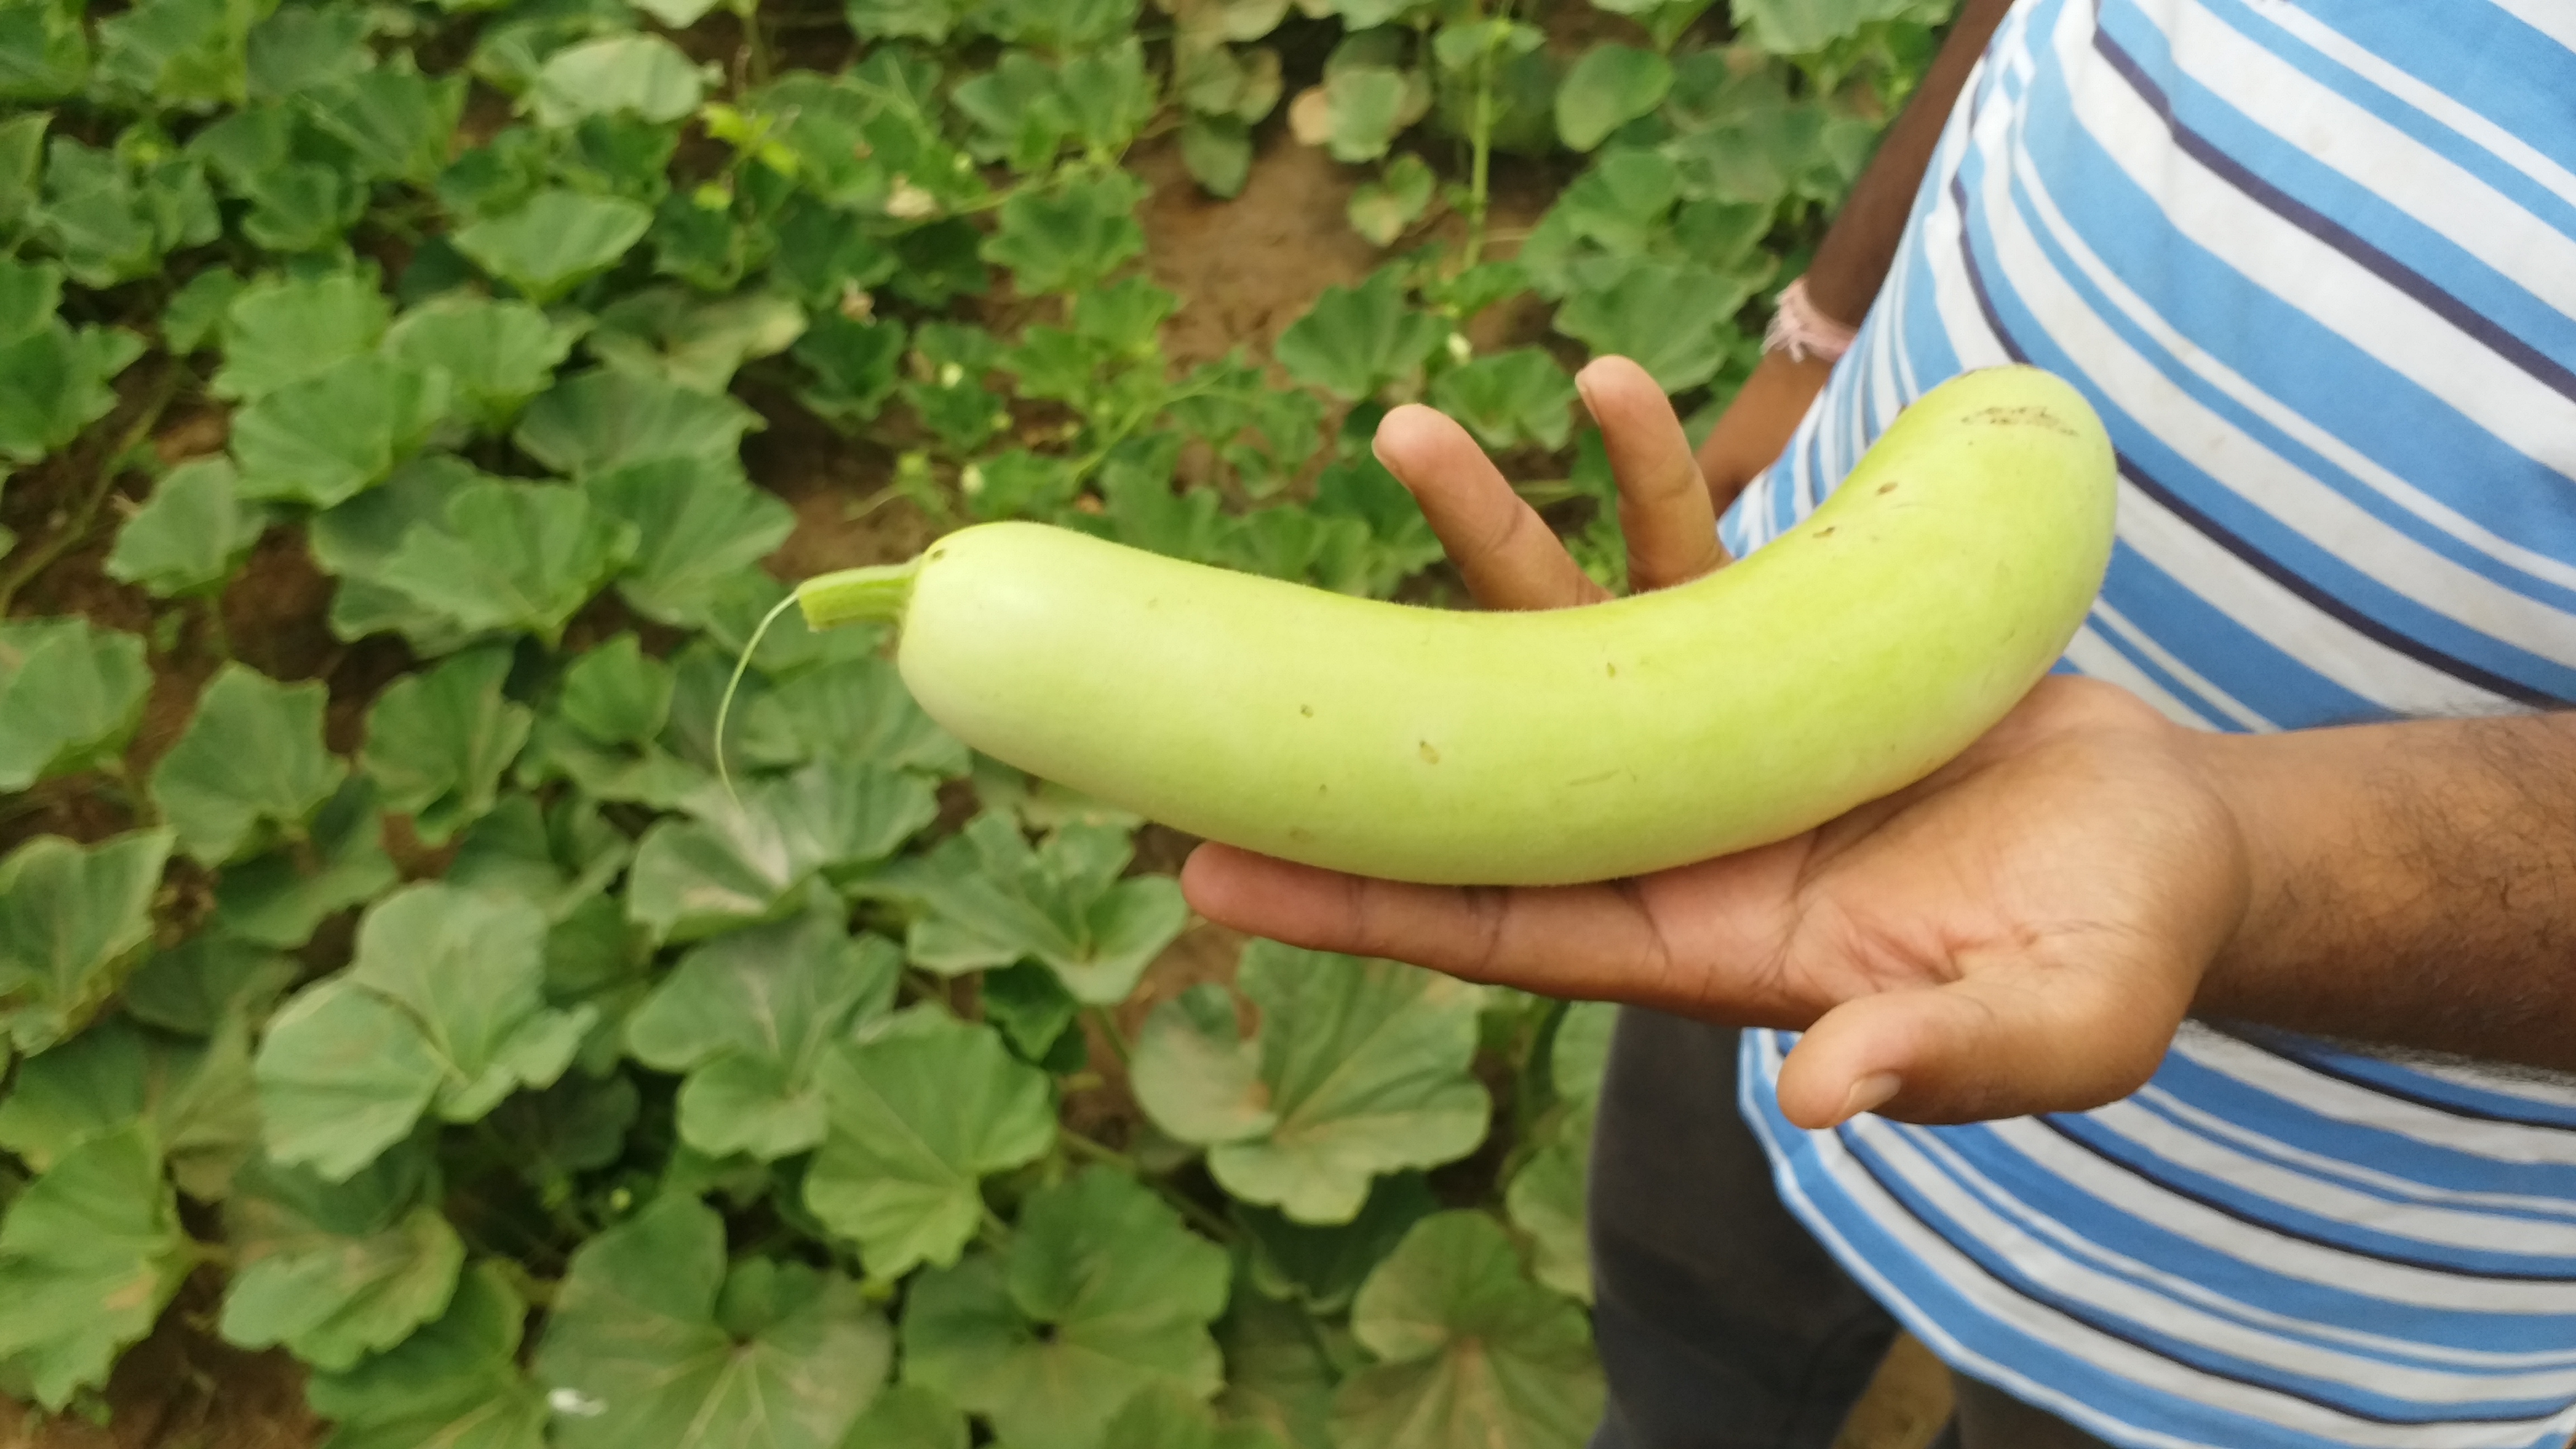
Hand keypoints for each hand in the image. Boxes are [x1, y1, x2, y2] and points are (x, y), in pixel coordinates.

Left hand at [1180, 357, 2252, 1129]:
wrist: (2169, 842)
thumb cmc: (2112, 951)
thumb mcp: (2059, 1022)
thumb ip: (1945, 1058)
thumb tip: (1818, 1096)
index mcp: (1701, 947)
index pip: (1492, 931)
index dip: (1354, 903)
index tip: (1209, 869)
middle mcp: (1672, 839)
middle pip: (1484, 769)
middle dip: (1365, 708)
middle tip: (1232, 642)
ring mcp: (1711, 738)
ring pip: (1564, 633)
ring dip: (1488, 535)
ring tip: (1411, 426)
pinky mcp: (1773, 650)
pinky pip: (1684, 557)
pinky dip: (1645, 476)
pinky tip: (1614, 390)